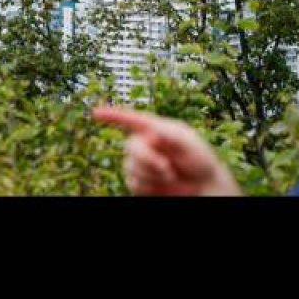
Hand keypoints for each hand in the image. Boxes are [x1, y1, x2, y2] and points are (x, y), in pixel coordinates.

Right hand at [92, 106, 242, 196]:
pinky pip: (134, 183)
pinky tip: (165, 184)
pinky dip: (151, 186)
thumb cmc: (200, 159)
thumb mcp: (189, 144)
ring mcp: (138, 162)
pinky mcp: (137, 180)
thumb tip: (153, 129)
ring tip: (172, 175)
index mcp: (155, 129)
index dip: (113, 116)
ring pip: (132, 168)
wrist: (202, 184)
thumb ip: (171, 135)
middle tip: (168, 168)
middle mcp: (144, 144)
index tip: (95, 113)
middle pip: (132, 148)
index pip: (132, 120)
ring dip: (153, 175)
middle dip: (149, 160)